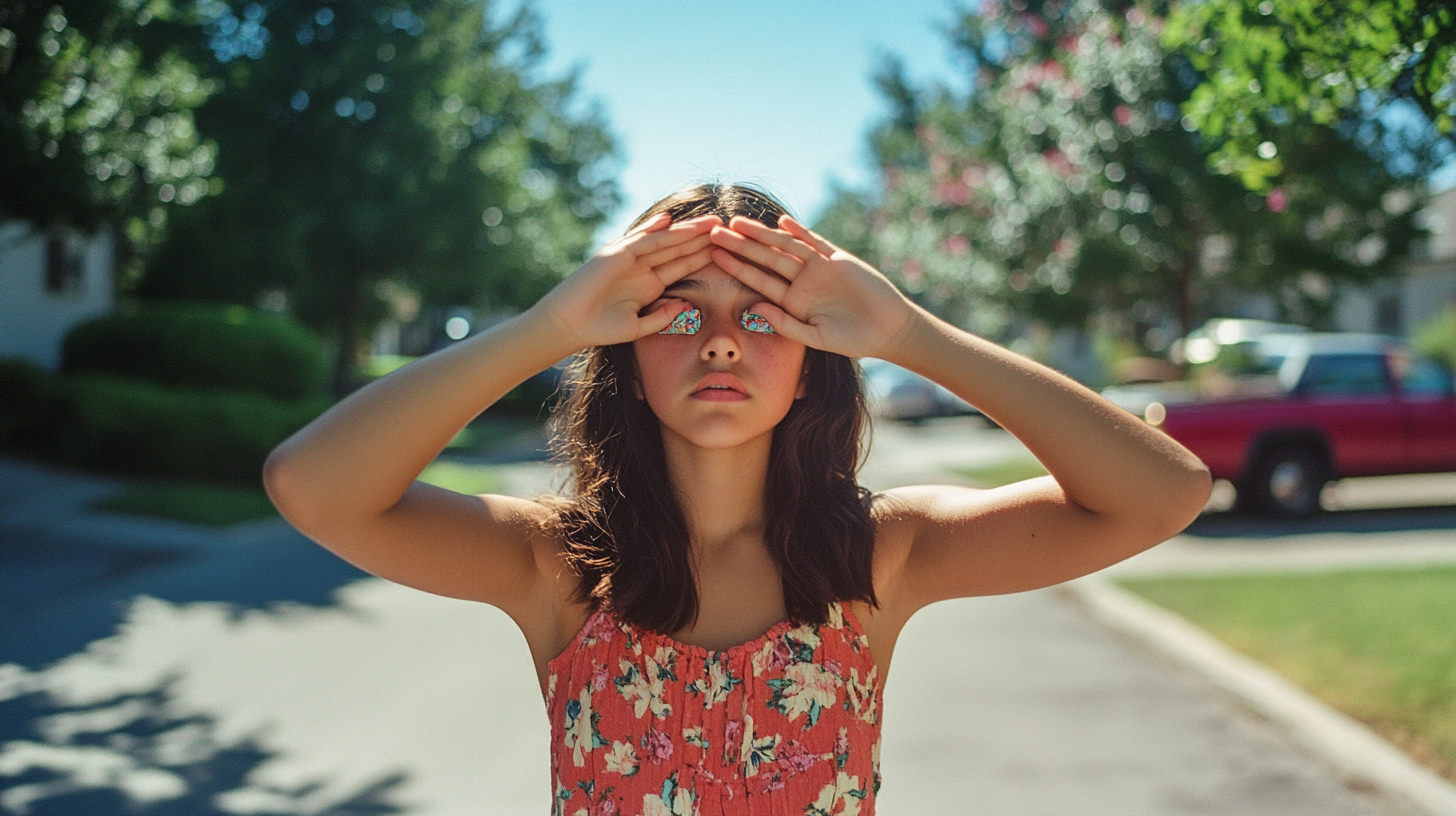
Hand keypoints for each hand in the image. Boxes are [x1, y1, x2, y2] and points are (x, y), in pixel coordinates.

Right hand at [533, 213, 719, 349]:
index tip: (727, 251)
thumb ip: (663, 316)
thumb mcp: (639, 327)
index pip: (682, 267)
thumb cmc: (601, 330)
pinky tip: (670, 220)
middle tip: (727, 226)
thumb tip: (686, 304)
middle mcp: (642, 268)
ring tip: (711, 222)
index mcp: (650, 285)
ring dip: (686, 231)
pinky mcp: (614, 254)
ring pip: (663, 241)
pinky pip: (637, 240)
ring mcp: (628, 258)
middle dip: (701, 238)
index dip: (703, 258)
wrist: (570, 326)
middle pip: (678, 250)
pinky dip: (653, 229)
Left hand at [707, 215, 914, 358]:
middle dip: (741, 245)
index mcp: (792, 302)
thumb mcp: (815, 337)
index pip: (758, 281)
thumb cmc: (853, 340)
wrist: (888, 329)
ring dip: (762, 234)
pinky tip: (781, 221)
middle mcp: (801, 282)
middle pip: (765, 259)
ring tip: (738, 222)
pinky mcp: (838, 259)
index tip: (714, 257)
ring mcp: (819, 268)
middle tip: (714, 231)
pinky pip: (815, 242)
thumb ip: (785, 324)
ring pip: (785, 247)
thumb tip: (754, 309)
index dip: (736, 268)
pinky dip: (799, 231)